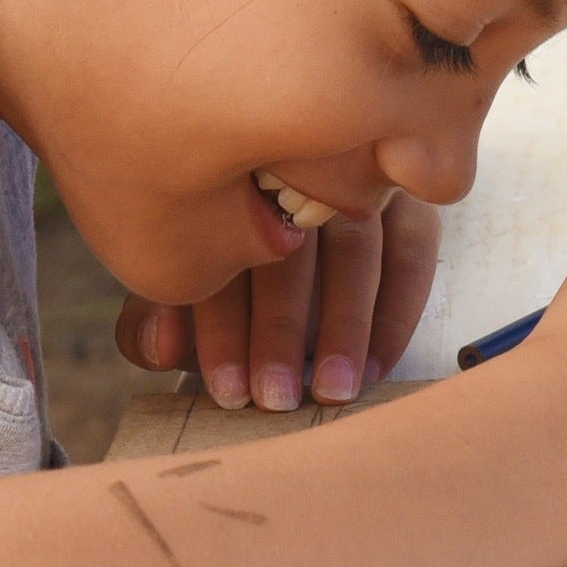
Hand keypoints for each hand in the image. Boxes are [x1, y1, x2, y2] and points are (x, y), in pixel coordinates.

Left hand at [116, 191, 440, 410]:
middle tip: (276, 398)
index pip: (223, 253)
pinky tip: (373, 369)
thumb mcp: (182, 282)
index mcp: (224, 183)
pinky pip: (410, 254)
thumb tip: (160, 350)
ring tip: (330, 391)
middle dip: (280, 331)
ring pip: (353, 250)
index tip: (227, 390)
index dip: (222, 328)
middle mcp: (291, 169)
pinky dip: (394, 314)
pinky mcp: (405, 201)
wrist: (295, 206)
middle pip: (289, 250)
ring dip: (344, 327)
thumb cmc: (227, 261)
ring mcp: (355, 179)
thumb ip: (157, 318)